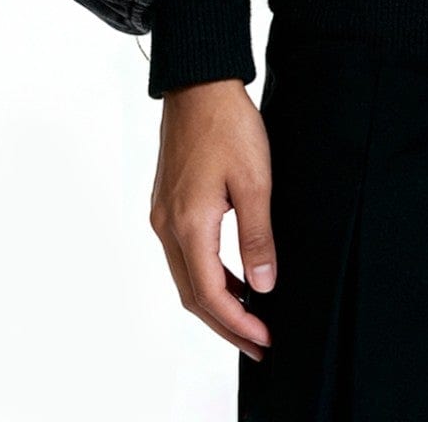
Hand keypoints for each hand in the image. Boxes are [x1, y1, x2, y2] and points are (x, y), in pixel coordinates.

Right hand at [149, 79, 276, 360]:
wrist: (198, 82)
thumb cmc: (228, 124)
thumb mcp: (255, 180)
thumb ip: (258, 237)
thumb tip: (263, 287)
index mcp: (189, 225)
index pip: (210, 294)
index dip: (238, 324)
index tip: (265, 340)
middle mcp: (167, 226)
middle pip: (192, 295)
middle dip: (226, 325)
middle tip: (258, 344)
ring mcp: (162, 215)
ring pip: (186, 277)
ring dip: (216, 301)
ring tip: (250, 317)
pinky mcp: (167, 203)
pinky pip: (184, 255)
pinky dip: (207, 275)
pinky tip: (232, 277)